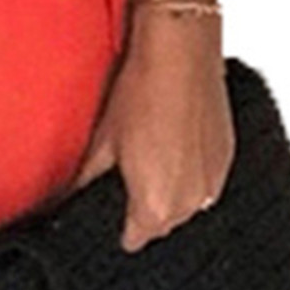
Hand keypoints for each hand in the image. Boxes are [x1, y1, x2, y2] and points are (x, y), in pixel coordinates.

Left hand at [69, 0, 234, 253]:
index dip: (113, 222)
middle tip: (121, 170)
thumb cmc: (140, 91)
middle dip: (139, 205)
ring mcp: (215, 180)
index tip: (101, 205)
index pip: (131, 239)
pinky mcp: (228, 155)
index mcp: (156, 207)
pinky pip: (203, 178)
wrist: (181, 49)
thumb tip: (61, 201)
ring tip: (147, 148)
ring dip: (165, 187)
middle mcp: (192, 203)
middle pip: (158, 223)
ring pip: (183, 202)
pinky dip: (187, 167)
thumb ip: (82, 182)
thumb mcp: (100, 141)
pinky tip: (170, 138)